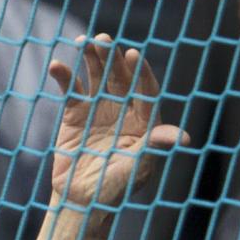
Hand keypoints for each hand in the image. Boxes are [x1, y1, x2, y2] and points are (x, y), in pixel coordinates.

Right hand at [29, 39, 186, 239]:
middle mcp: (123, 111)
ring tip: (86, 41)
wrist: (82, 200)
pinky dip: (65, 77)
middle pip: (120, 78)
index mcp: (144, 121)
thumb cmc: (115, 188)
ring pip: (97, 78)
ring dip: (92, 59)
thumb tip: (182, 137)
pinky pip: (71, 91)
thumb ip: (154, 147)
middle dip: (113, 59)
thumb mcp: (137, 167)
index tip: (133, 55)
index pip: (145, 91)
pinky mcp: (75, 115)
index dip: (140, 73)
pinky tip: (57, 66)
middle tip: (105, 40)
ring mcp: (98, 110)